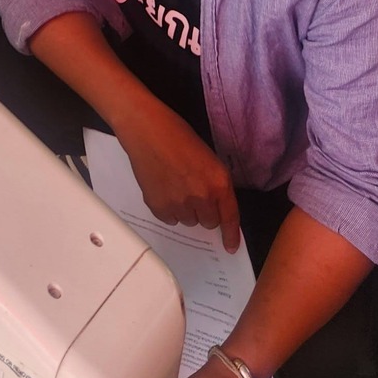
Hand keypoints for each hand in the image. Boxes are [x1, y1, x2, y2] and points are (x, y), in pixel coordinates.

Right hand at [117, 96, 240, 251]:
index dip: (231, 235)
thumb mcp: (208, 158)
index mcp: (219, 182)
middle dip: (204, 211)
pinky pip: (170, 219)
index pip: (230, 217)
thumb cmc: (177, 136)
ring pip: (188, 221)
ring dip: (185, 209)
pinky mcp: (159, 207)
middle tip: (192, 191)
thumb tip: (215, 207)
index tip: (230, 247)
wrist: (146, 129)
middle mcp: (202, 197)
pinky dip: (168, 209)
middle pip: (208, 222)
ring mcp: (179, 204)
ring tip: (174, 184)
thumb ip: (215, 184)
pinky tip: (163, 188)